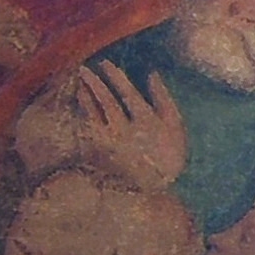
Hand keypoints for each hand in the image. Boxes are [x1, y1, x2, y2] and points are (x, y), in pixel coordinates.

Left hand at [67, 63, 191, 190]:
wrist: (155, 191)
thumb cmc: (169, 156)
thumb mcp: (174, 126)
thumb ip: (163, 98)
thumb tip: (152, 74)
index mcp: (145, 121)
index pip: (127, 93)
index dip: (115, 76)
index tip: (105, 64)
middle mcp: (125, 129)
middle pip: (106, 101)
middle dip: (95, 83)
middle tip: (84, 68)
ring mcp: (111, 142)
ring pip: (95, 114)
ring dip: (87, 97)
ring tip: (80, 83)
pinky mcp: (101, 154)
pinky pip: (88, 129)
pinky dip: (84, 114)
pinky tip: (80, 105)